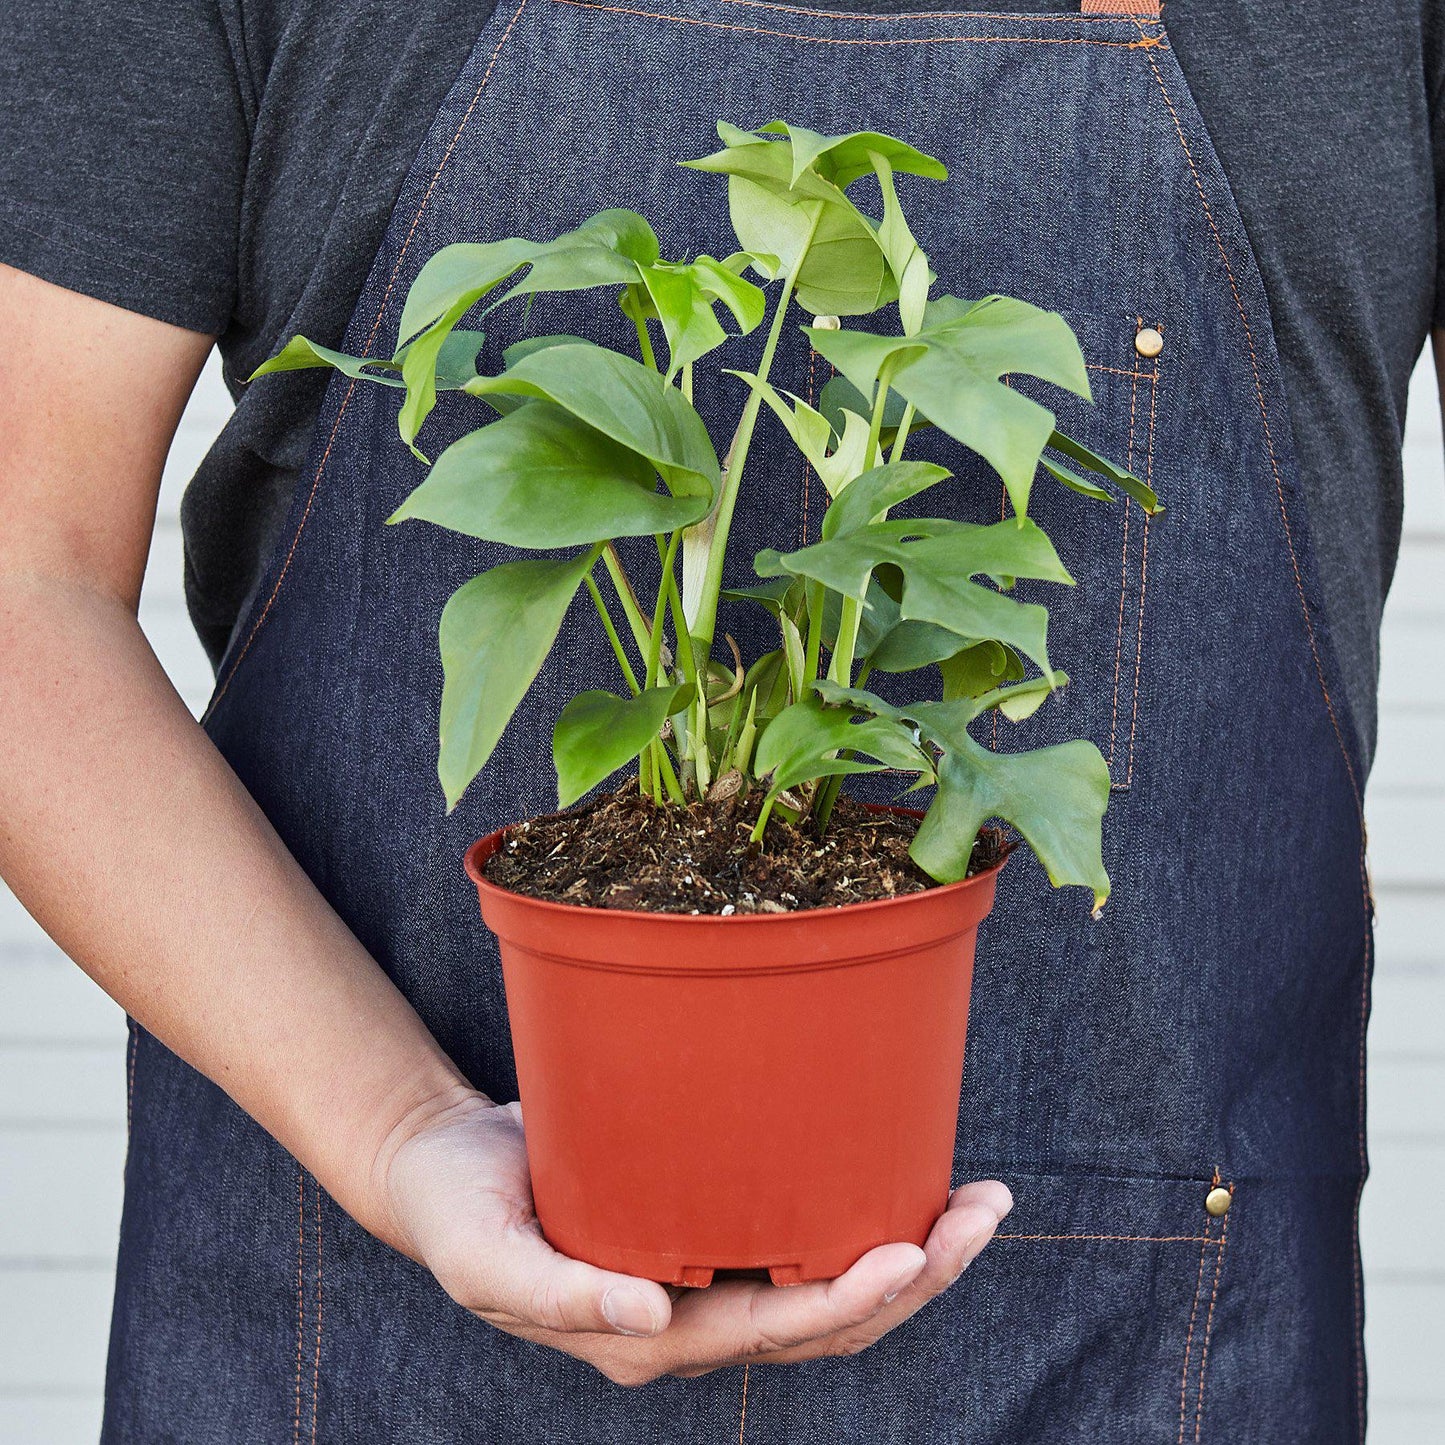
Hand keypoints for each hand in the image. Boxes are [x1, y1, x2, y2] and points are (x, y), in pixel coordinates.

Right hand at [380, 1090, 1011, 1385]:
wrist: (445, 1172)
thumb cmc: (461, 1213)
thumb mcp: (485, 1258)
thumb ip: (559, 1295)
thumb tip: (649, 1320)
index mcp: (650, 1339)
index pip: (774, 1331)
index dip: (847, 1299)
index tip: (911, 1253)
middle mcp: (694, 1320)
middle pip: (828, 1317)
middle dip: (916, 1274)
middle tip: (983, 1212)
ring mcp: (708, 1280)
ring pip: (832, 1287)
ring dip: (914, 1252)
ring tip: (980, 1202)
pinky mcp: (710, 1233)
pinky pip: (802, 1241)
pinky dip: (864, 1217)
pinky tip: (908, 1180)